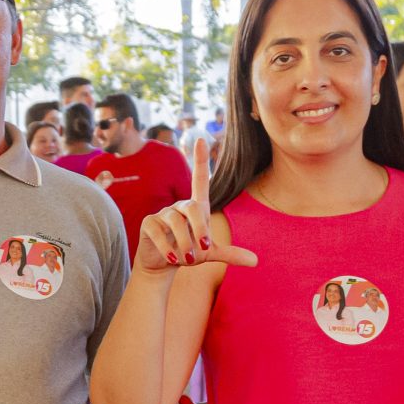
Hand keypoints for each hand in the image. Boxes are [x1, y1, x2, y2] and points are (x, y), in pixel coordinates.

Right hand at [136, 135, 257, 272]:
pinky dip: (167, 246)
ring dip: (184, 242)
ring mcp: (162, 213)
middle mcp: (179, 207)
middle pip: (192, 207)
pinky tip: (172, 258)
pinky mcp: (148, 224)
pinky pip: (158, 230)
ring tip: (187, 259)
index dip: (200, 160)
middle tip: (204, 248)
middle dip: (199, 228)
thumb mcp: (210, 253)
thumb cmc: (188, 253)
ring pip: (175, 220)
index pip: (199, 179)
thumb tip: (255, 261)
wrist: (162, 264)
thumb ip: (230, 254)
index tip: (201, 139)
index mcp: (196, 208)